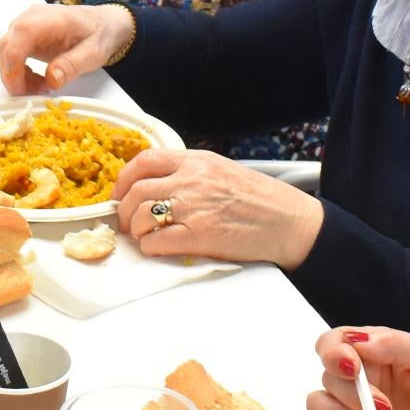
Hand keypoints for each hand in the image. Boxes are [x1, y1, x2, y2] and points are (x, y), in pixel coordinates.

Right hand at [0, 2, 132, 90]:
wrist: (103, 22)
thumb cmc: (99, 35)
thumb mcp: (93, 53)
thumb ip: (72, 65)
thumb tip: (52, 79)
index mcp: (47, 20)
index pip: (16, 44)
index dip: (12, 72)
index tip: (21, 94)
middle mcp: (30, 18)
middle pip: (5, 49)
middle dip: (13, 77)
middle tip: (34, 94)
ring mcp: (24, 24)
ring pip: (4, 52)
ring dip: (15, 75)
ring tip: (40, 87)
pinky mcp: (24, 33)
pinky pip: (10, 53)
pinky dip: (18, 70)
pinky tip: (37, 78)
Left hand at [112, 147, 320, 267]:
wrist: (289, 221)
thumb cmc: (259, 199)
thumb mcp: (221, 170)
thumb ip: (190, 173)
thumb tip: (155, 187)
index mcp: (196, 160)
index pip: (145, 161)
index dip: (124, 179)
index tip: (120, 194)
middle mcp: (191, 179)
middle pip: (137, 191)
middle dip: (125, 211)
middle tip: (127, 224)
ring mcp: (194, 206)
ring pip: (141, 216)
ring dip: (136, 230)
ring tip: (144, 238)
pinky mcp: (199, 235)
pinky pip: (157, 242)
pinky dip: (150, 248)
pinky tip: (158, 249)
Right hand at [300, 327, 409, 409]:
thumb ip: (394, 344)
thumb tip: (357, 341)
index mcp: (374, 351)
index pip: (334, 342)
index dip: (334, 352)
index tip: (353, 368)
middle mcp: (360, 379)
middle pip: (326, 376)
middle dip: (348, 391)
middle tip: (385, 406)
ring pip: (317, 404)